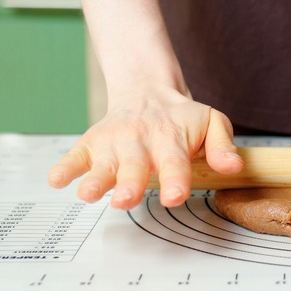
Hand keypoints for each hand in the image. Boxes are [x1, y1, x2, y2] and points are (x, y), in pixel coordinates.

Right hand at [48, 86, 242, 208]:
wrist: (148, 91)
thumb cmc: (183, 118)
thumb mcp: (212, 123)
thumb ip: (222, 146)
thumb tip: (234, 168)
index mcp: (171, 138)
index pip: (175, 162)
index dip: (175, 180)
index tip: (175, 196)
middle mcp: (139, 140)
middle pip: (134, 165)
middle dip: (129, 183)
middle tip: (126, 200)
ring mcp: (113, 143)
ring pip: (103, 163)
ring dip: (95, 179)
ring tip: (87, 194)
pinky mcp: (91, 144)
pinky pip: (75, 155)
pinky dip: (66, 167)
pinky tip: (57, 180)